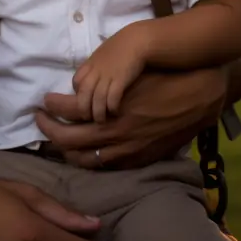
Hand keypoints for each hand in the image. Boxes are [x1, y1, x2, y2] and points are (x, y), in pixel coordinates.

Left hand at [36, 66, 227, 169]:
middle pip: (67, 139)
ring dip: (65, 150)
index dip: (50, 106)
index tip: (44, 101)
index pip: (67, 110)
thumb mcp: (130, 74)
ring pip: (82, 159)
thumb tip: (77, 84)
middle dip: (48, 129)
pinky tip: (83, 151)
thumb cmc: (163, 76)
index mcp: (109, 106)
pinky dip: (88, 160)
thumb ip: (103, 82)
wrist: (200, 95)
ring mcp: (126, 150)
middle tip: (40, 119)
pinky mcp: (138, 159)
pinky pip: (104, 166)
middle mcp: (114, 131)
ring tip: (57, 138)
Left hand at [72, 25, 149, 122]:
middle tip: (88, 119)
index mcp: (89, 65)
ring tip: (101, 121)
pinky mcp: (120, 80)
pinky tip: (115, 112)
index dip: (78, 94)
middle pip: (82, 95)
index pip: (76, 82)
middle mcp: (95, 72)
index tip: (84, 100)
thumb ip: (95, 67)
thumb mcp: (102, 54)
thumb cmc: (121, 46)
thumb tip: (92, 77)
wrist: (137, 40)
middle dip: (83, 110)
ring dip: (97, 113)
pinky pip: (112, 98)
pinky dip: (111, 107)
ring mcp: (106, 76)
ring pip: (96, 100)